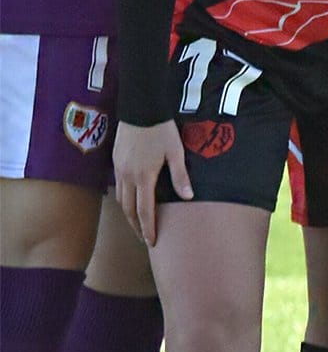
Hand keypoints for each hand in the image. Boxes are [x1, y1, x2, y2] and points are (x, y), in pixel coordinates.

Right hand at [114, 121, 191, 245]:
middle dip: (136, 226)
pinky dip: (123, 199)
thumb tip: (188, 198)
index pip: (144, 211)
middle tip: (144, 238)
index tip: (152, 242)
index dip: (148, 228)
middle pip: (128, 209)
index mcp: (144, 177)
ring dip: (128, 213)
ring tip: (137, 223)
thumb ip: (180, 176)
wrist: (140, 109)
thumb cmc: (161, 130)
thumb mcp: (176, 152)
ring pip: (120, 199)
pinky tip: (130, 200)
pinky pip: (117, 186)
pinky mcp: (115, 161)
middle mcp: (127, 176)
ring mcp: (119, 169)